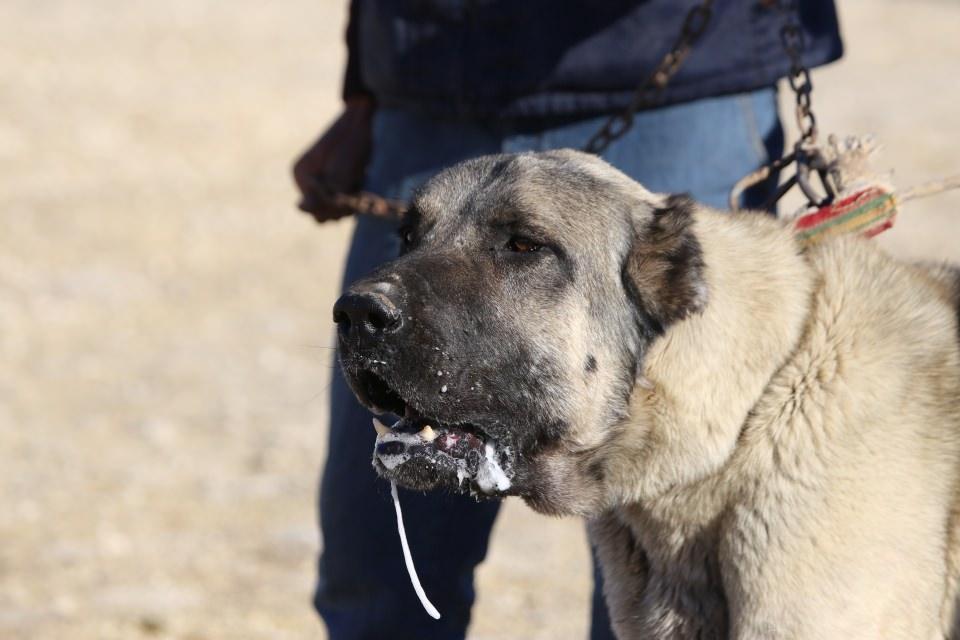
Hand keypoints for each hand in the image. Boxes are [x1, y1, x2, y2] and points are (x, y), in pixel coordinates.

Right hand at [292, 96, 374, 222]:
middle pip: (322, 214)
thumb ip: (322, 193)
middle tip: (357, 186)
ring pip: (333, 210)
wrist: (363, 118)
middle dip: (341, 206)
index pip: (313, 209)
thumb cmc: (354, 143)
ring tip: (359, 179)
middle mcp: (307, 180)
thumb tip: (299, 208)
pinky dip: (353, 193)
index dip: (332, 206)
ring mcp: (319, 180)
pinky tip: (360, 178)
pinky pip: (341, 200)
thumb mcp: (341, 171)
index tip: (347, 190)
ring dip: (350, 201)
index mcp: (302, 174)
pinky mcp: (332, 180)